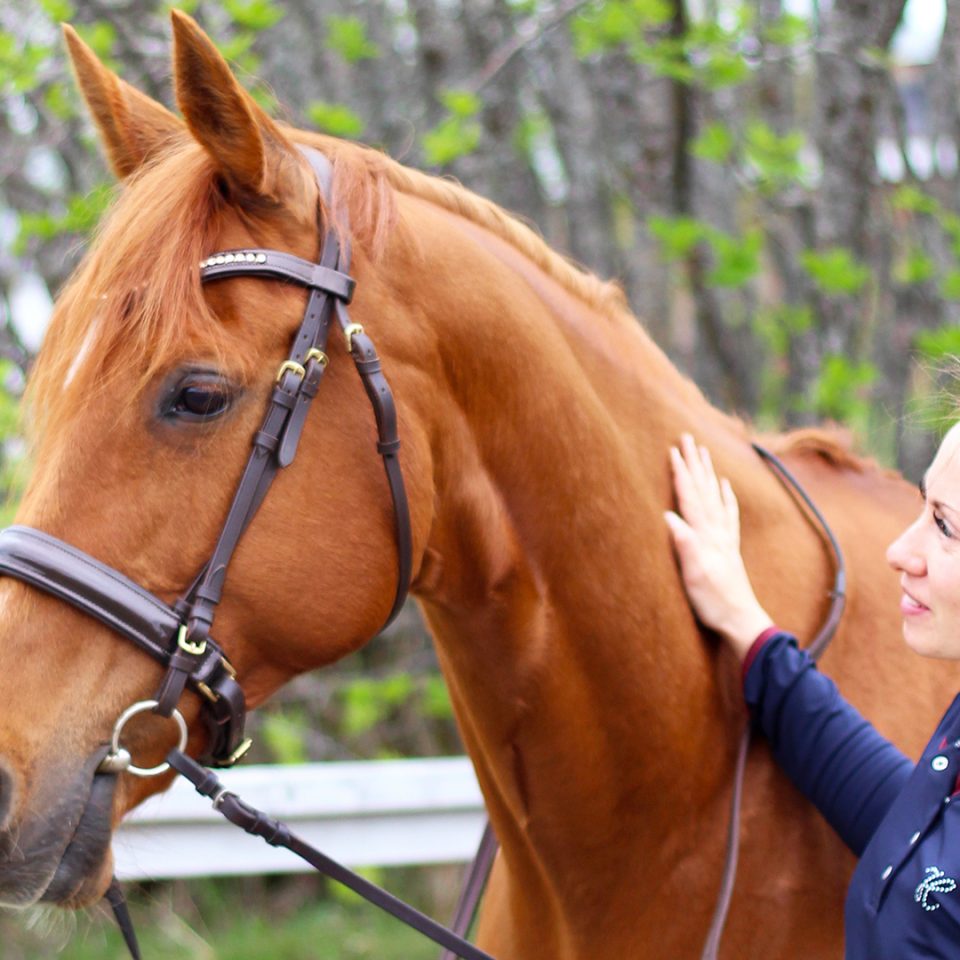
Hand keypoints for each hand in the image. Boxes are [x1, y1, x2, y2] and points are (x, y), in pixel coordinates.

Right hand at [664, 434, 773, 660]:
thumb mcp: (694, 574)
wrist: (741, 620)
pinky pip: (728, 514)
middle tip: (689, 437)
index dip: (681, 473)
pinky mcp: (729, 548)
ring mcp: (724, 538)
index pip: (690, 497)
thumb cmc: (714, 601)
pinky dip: (725, 496)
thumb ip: (684, 544)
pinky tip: (724, 486)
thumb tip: (667, 517)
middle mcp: (716, 531)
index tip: (673, 449)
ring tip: (704, 452)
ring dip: (708, 473)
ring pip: (715, 496)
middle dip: (695, 463)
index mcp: (705, 535)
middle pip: (704, 489)